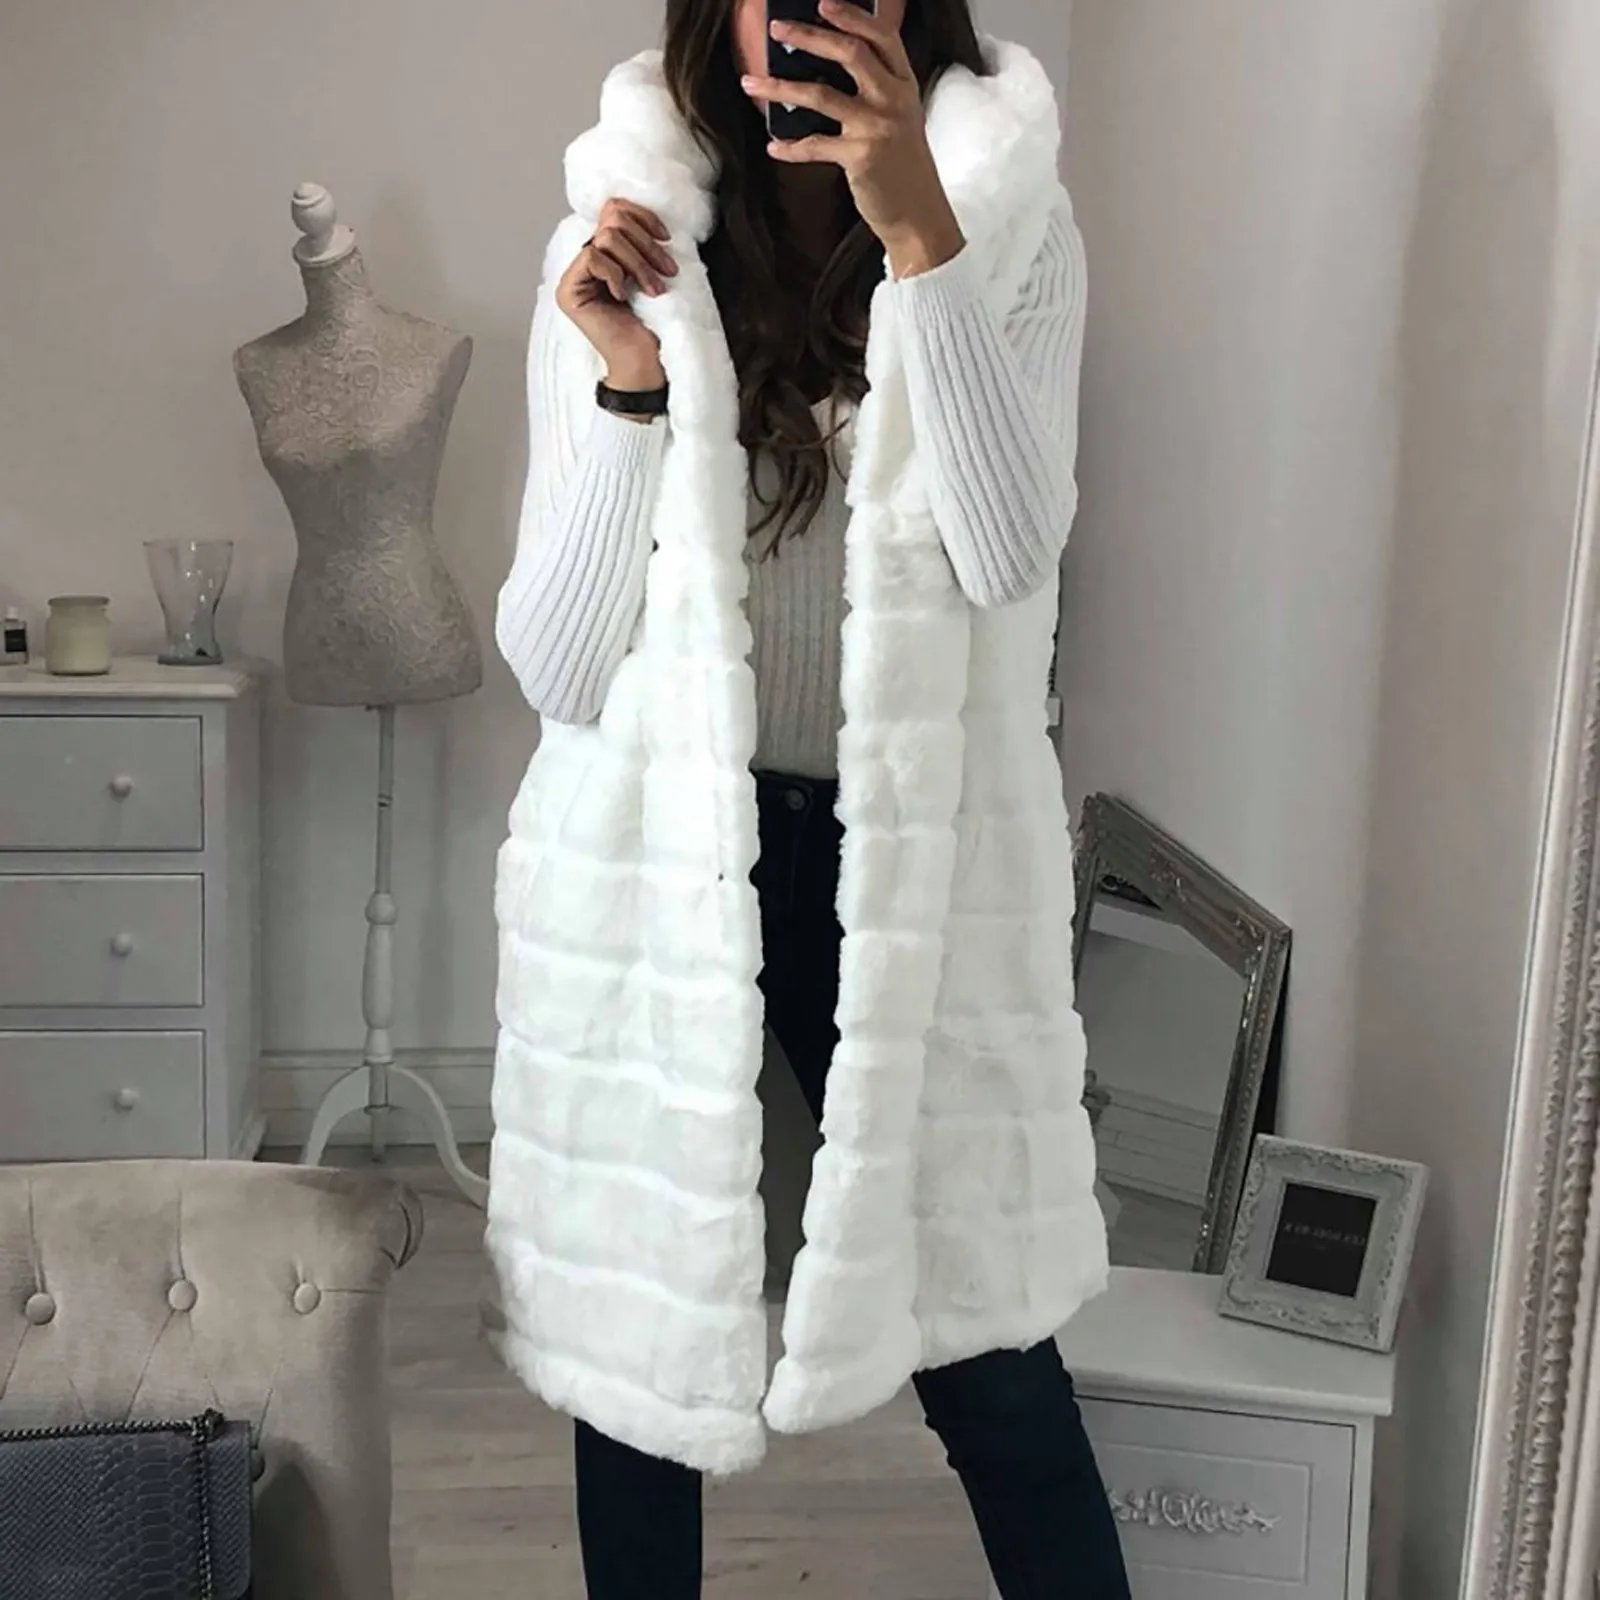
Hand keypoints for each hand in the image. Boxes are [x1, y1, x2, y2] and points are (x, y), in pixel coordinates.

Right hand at [555, 199, 675, 388]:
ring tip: (654, 289)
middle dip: (646, 244)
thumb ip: (640, 243)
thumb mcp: (652, 271)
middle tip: (667, 271)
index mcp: (606, 252)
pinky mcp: (569, 291)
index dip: (642, 217)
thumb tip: (643, 214)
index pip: (614, 210)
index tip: (666, 239)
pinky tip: (624, 295)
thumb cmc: (654, 322)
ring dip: (638, 262)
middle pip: (613, 219)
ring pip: (607, 236)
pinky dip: (615, 273)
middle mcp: (586, 260)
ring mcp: (575, 276)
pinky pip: (593, 256)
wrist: (646, 361)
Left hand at [742, 0, 965, 277]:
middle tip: (776, 29)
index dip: (852, 15)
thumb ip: (877, 88)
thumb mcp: (900, 118)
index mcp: (904, 84)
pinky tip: (774, 146)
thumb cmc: (903, 166)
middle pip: (849, 53)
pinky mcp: (859, 158)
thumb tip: (830, 63)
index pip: (881, 37)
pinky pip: (814, 145)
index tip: (822, 4)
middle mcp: (893, 100)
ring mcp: (876, 128)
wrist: (918, 215)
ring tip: (750, 82)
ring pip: (820, 95)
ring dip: (780, 87)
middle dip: (808, 36)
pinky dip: (790, 147)